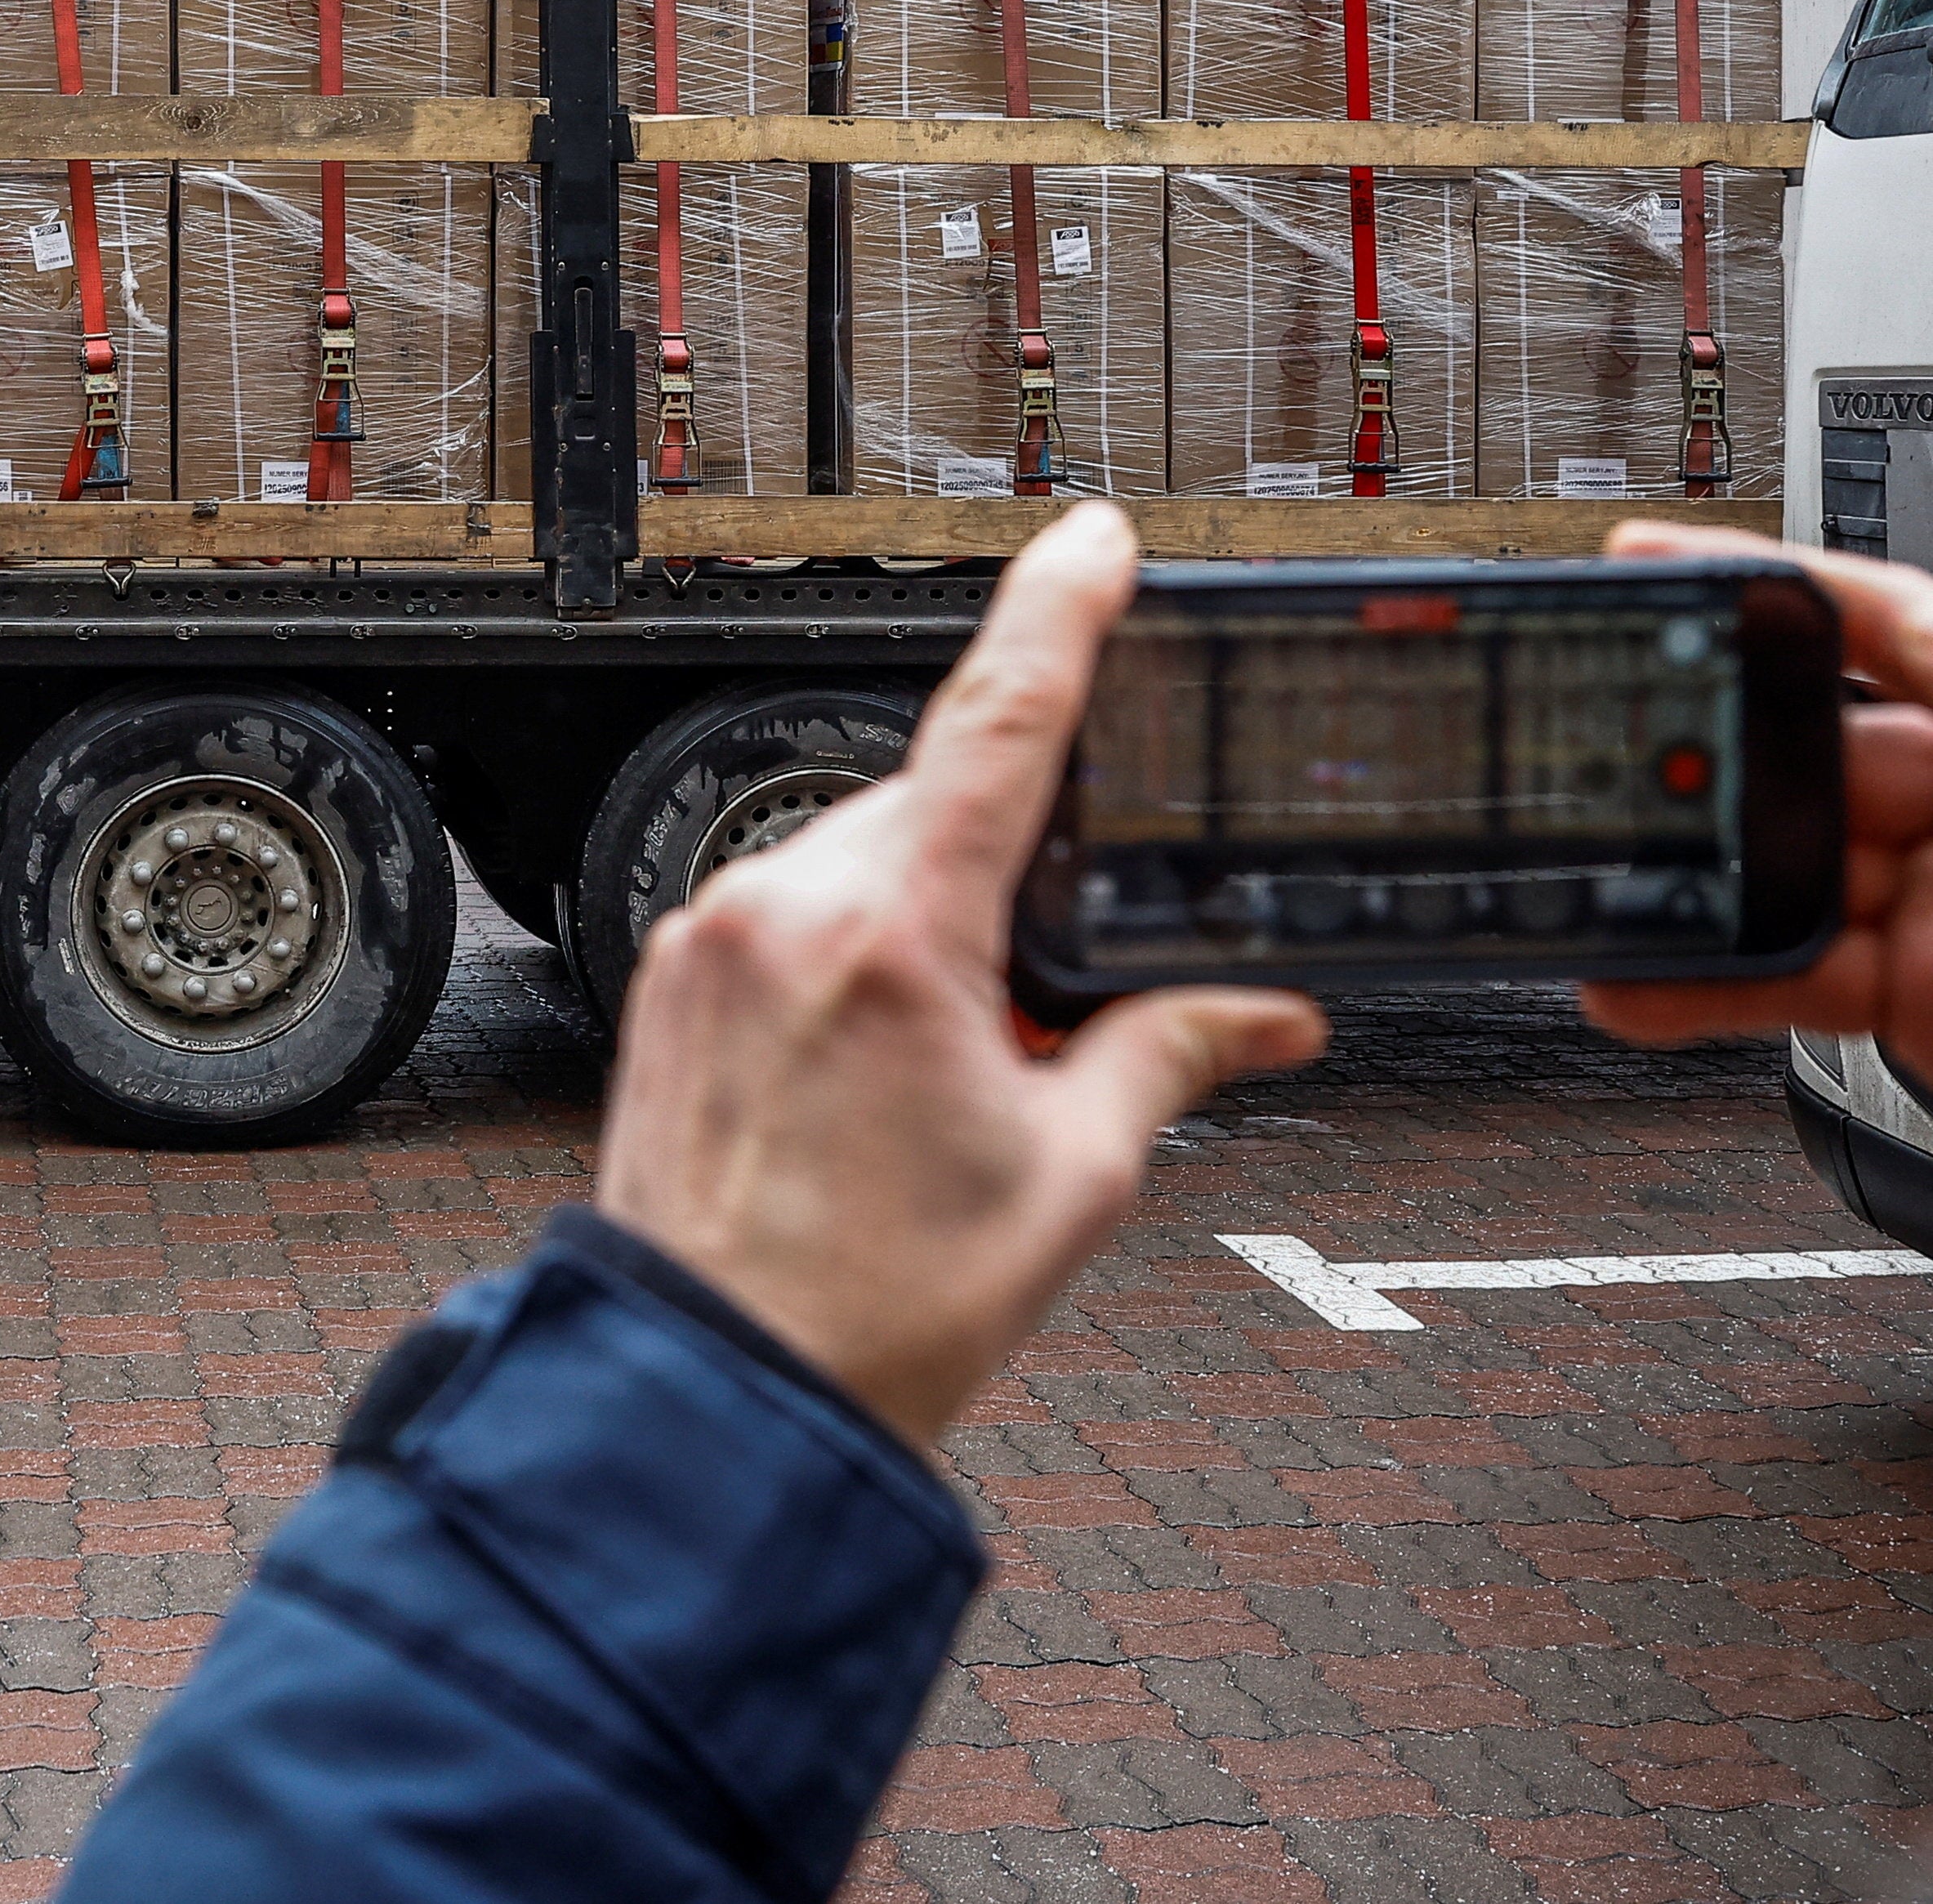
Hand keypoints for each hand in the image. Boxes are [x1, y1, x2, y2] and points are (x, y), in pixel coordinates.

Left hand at [594, 501, 1325, 1447]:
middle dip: (1009, 885)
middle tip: (1040, 1018)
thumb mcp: (1071, 1177)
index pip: (1001, 716)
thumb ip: (1167, 1053)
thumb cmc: (872, 1308)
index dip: (1059, 612)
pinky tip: (871, 1081)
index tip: (1090, 541)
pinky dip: (854, 964)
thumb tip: (1264, 1011)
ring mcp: (710, 939)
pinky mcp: (672, 980)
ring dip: (927, 931)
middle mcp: (782, 907)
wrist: (712, 1395)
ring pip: (861, 869)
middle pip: (938, 813)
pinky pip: (789, 920)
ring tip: (939, 1085)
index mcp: (894, 931)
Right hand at [1577, 520, 1932, 1076]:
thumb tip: (1818, 587)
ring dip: (1669, 888)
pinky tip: (1631, 983)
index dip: (1738, 597)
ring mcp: (1918, 897)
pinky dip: (1693, 989)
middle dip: (1686, 762)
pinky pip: (1777, 985)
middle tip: (1605, 759)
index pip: (1845, 626)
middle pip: (1777, 754)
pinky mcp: (1900, 993)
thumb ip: (1920, 637)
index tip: (1637, 572)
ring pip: (1759, 877)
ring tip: (1591, 882)